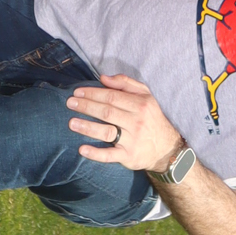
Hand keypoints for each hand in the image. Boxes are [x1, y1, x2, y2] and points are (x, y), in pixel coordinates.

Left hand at [67, 72, 184, 169]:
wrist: (166, 148)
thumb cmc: (151, 118)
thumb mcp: (146, 96)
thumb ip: (125, 83)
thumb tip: (103, 78)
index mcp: (140, 105)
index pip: (112, 96)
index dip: (93, 93)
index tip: (78, 92)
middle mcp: (136, 122)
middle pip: (107, 112)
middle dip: (86, 106)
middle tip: (70, 103)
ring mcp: (132, 140)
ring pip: (106, 132)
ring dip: (87, 127)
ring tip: (71, 123)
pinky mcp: (128, 156)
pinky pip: (109, 155)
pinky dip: (95, 153)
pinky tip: (82, 149)